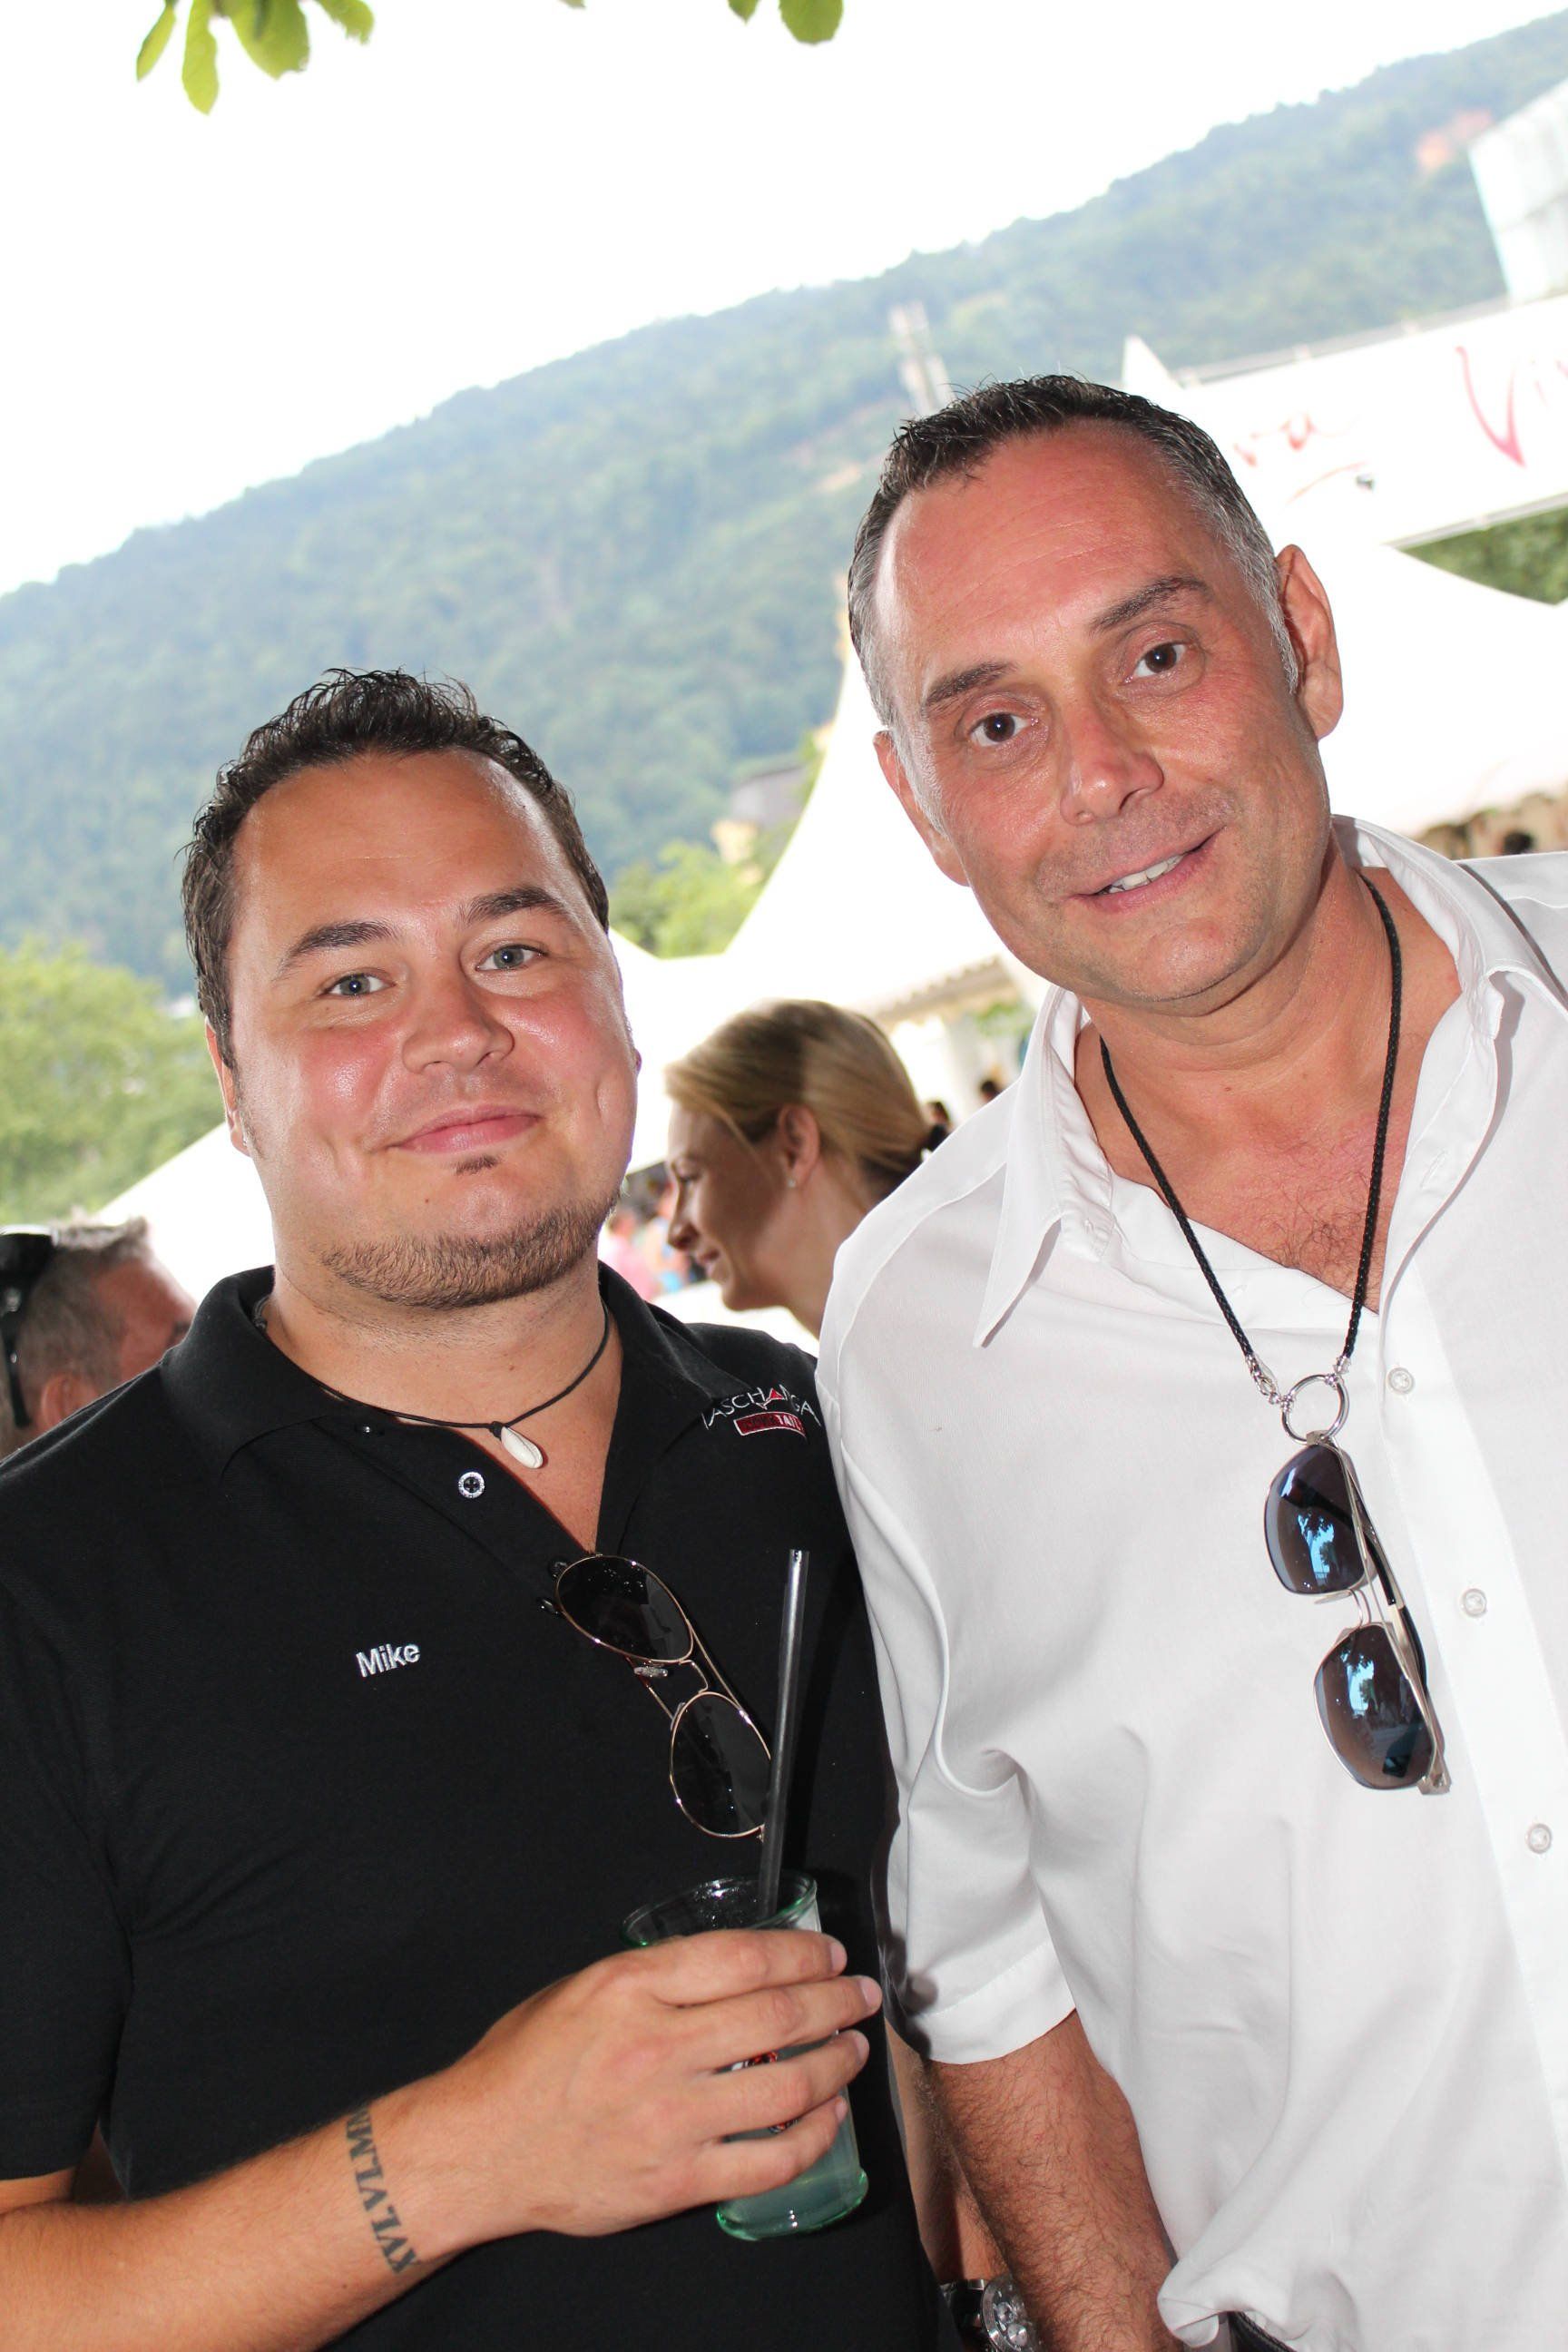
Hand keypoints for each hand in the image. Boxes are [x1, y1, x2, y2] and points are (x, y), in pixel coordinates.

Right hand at [439, 1929, 880, 2239]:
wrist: (478, 2150)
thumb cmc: (524, 2065)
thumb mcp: (582, 1987)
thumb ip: (658, 1976)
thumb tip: (738, 1965)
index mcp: (630, 1987)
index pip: (743, 1956)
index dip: (802, 1952)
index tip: (828, 1954)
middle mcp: (655, 2046)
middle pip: (778, 2012)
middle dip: (835, 2000)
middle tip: (859, 1995)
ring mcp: (670, 2118)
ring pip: (787, 2083)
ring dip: (836, 2063)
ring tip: (853, 2050)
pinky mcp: (676, 2179)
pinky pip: (769, 2159)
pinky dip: (813, 2136)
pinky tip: (827, 2117)